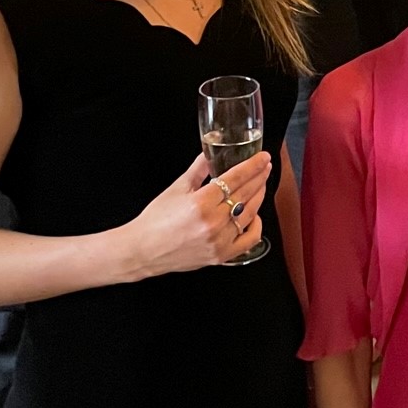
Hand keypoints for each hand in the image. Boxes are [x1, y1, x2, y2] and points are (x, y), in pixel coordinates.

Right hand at [122, 151, 272, 277]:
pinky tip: (255, 216)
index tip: (263, 157)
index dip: (252, 166)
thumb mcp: (176, 189)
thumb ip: (198, 169)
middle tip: (265, 167)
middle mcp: (213, 222)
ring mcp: (219, 240)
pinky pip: (249, 240)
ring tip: (260, 185)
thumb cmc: (156, 221)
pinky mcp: (221, 255)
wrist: (143, 250)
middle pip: (245, 194)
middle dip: (259, 177)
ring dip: (258, 197)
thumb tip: (209, 152)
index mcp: (201, 203)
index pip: (235, 178)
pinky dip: (256, 226)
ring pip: (250, 214)